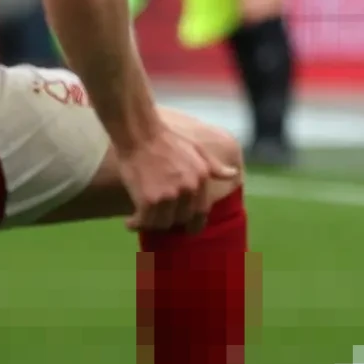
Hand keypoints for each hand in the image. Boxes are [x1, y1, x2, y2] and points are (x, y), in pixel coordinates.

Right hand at [113, 124, 232, 233]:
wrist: (140, 133)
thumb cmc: (167, 140)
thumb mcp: (197, 149)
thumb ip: (215, 166)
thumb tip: (233, 174)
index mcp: (201, 178)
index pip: (202, 212)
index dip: (194, 224)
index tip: (187, 229)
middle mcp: (188, 189)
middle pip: (181, 219)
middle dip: (170, 220)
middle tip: (158, 217)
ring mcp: (169, 196)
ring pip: (162, 224)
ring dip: (152, 224)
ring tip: (142, 219)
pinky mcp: (148, 200)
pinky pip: (144, 222)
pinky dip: (136, 224)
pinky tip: (129, 223)